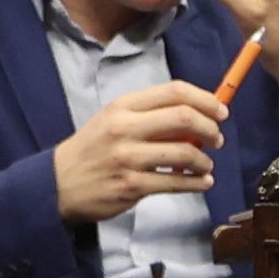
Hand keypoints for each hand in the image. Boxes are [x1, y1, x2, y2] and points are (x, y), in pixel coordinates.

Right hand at [51, 82, 220, 223]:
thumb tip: (196, 118)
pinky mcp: (131, 186)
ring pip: (184, 153)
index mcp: (123, 106)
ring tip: (206, 166)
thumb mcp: (113, 121)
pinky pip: (175, 182)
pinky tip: (201, 182)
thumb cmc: (92, 150)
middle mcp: (125, 128)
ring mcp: (128, 158)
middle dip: (211, 128)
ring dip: (204, 160)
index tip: (221, 111)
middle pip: (183, 117)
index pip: (174, 91)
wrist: (58, 184)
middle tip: (217, 139)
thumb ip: (150, 116)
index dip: (205, 99)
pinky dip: (196, 183)